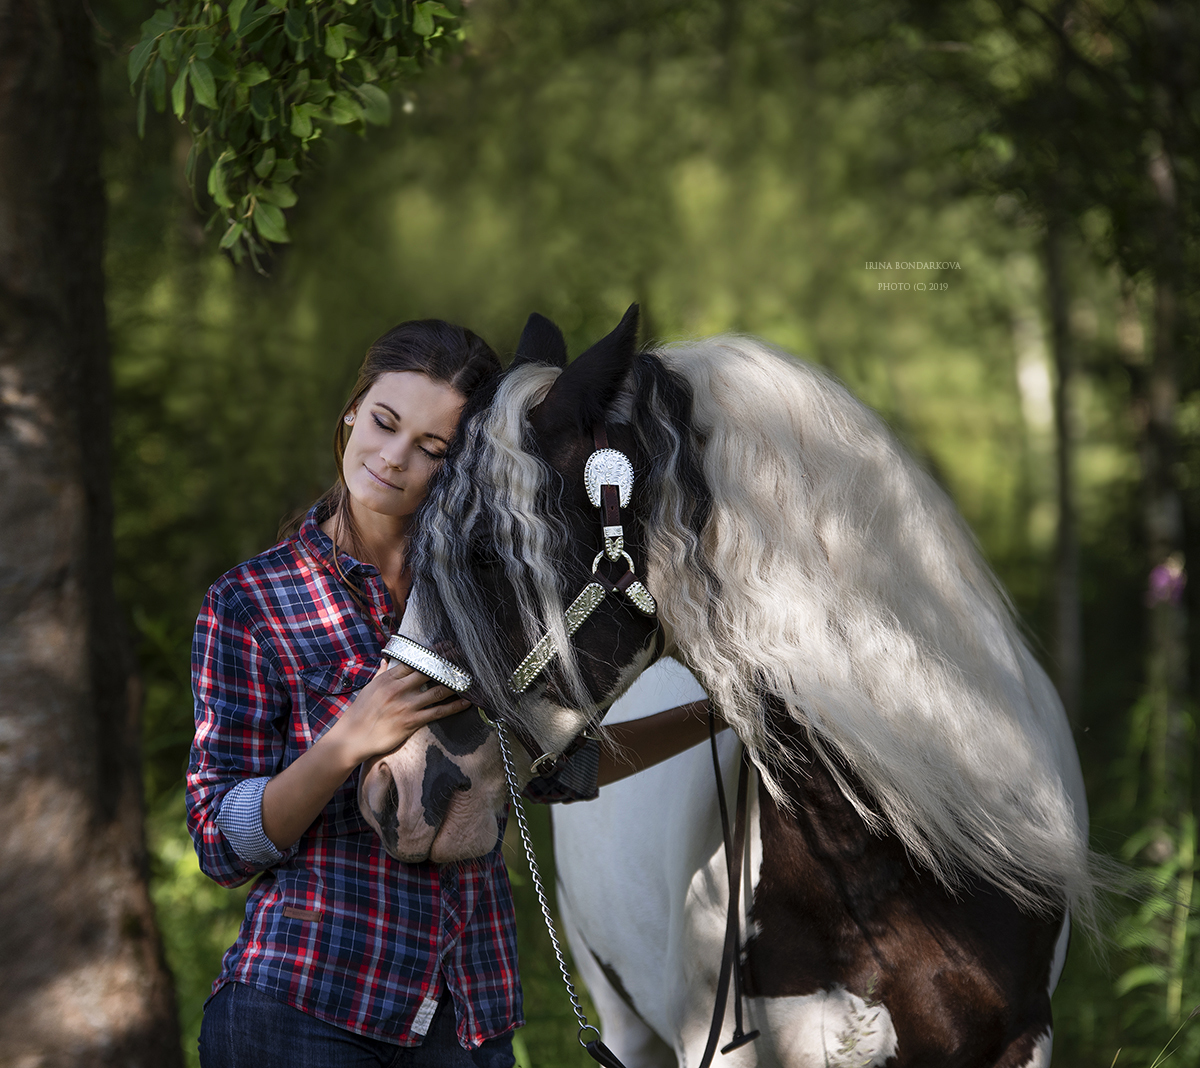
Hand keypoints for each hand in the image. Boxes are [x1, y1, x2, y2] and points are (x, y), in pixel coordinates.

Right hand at [329, 658, 472, 766]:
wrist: (352, 737)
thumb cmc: (360, 713)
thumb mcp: (369, 689)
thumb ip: (381, 674)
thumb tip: (386, 661)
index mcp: (389, 678)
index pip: (415, 661)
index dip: (434, 653)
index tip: (447, 647)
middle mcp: (399, 689)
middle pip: (430, 671)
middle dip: (449, 663)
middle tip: (463, 656)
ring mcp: (406, 705)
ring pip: (437, 691)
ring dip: (456, 685)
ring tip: (470, 679)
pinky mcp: (411, 722)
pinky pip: (438, 712)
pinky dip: (454, 707)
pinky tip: (466, 703)